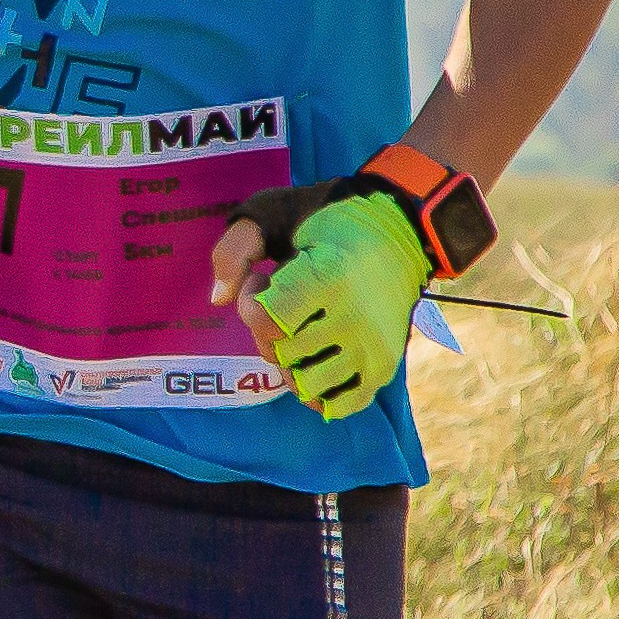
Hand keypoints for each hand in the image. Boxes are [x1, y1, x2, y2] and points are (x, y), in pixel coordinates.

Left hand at [213, 190, 430, 420]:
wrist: (400, 231)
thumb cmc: (326, 222)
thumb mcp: (273, 213)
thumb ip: (235, 247)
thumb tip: (219, 299)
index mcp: (329, 278)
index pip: (266, 322)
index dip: (252, 303)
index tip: (263, 280)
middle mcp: (355, 318)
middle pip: (281, 354)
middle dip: (269, 330)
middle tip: (284, 302)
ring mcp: (372, 348)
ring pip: (305, 385)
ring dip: (291, 362)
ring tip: (301, 329)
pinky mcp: (384, 367)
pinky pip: (340, 405)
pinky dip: (320, 392)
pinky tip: (317, 359)